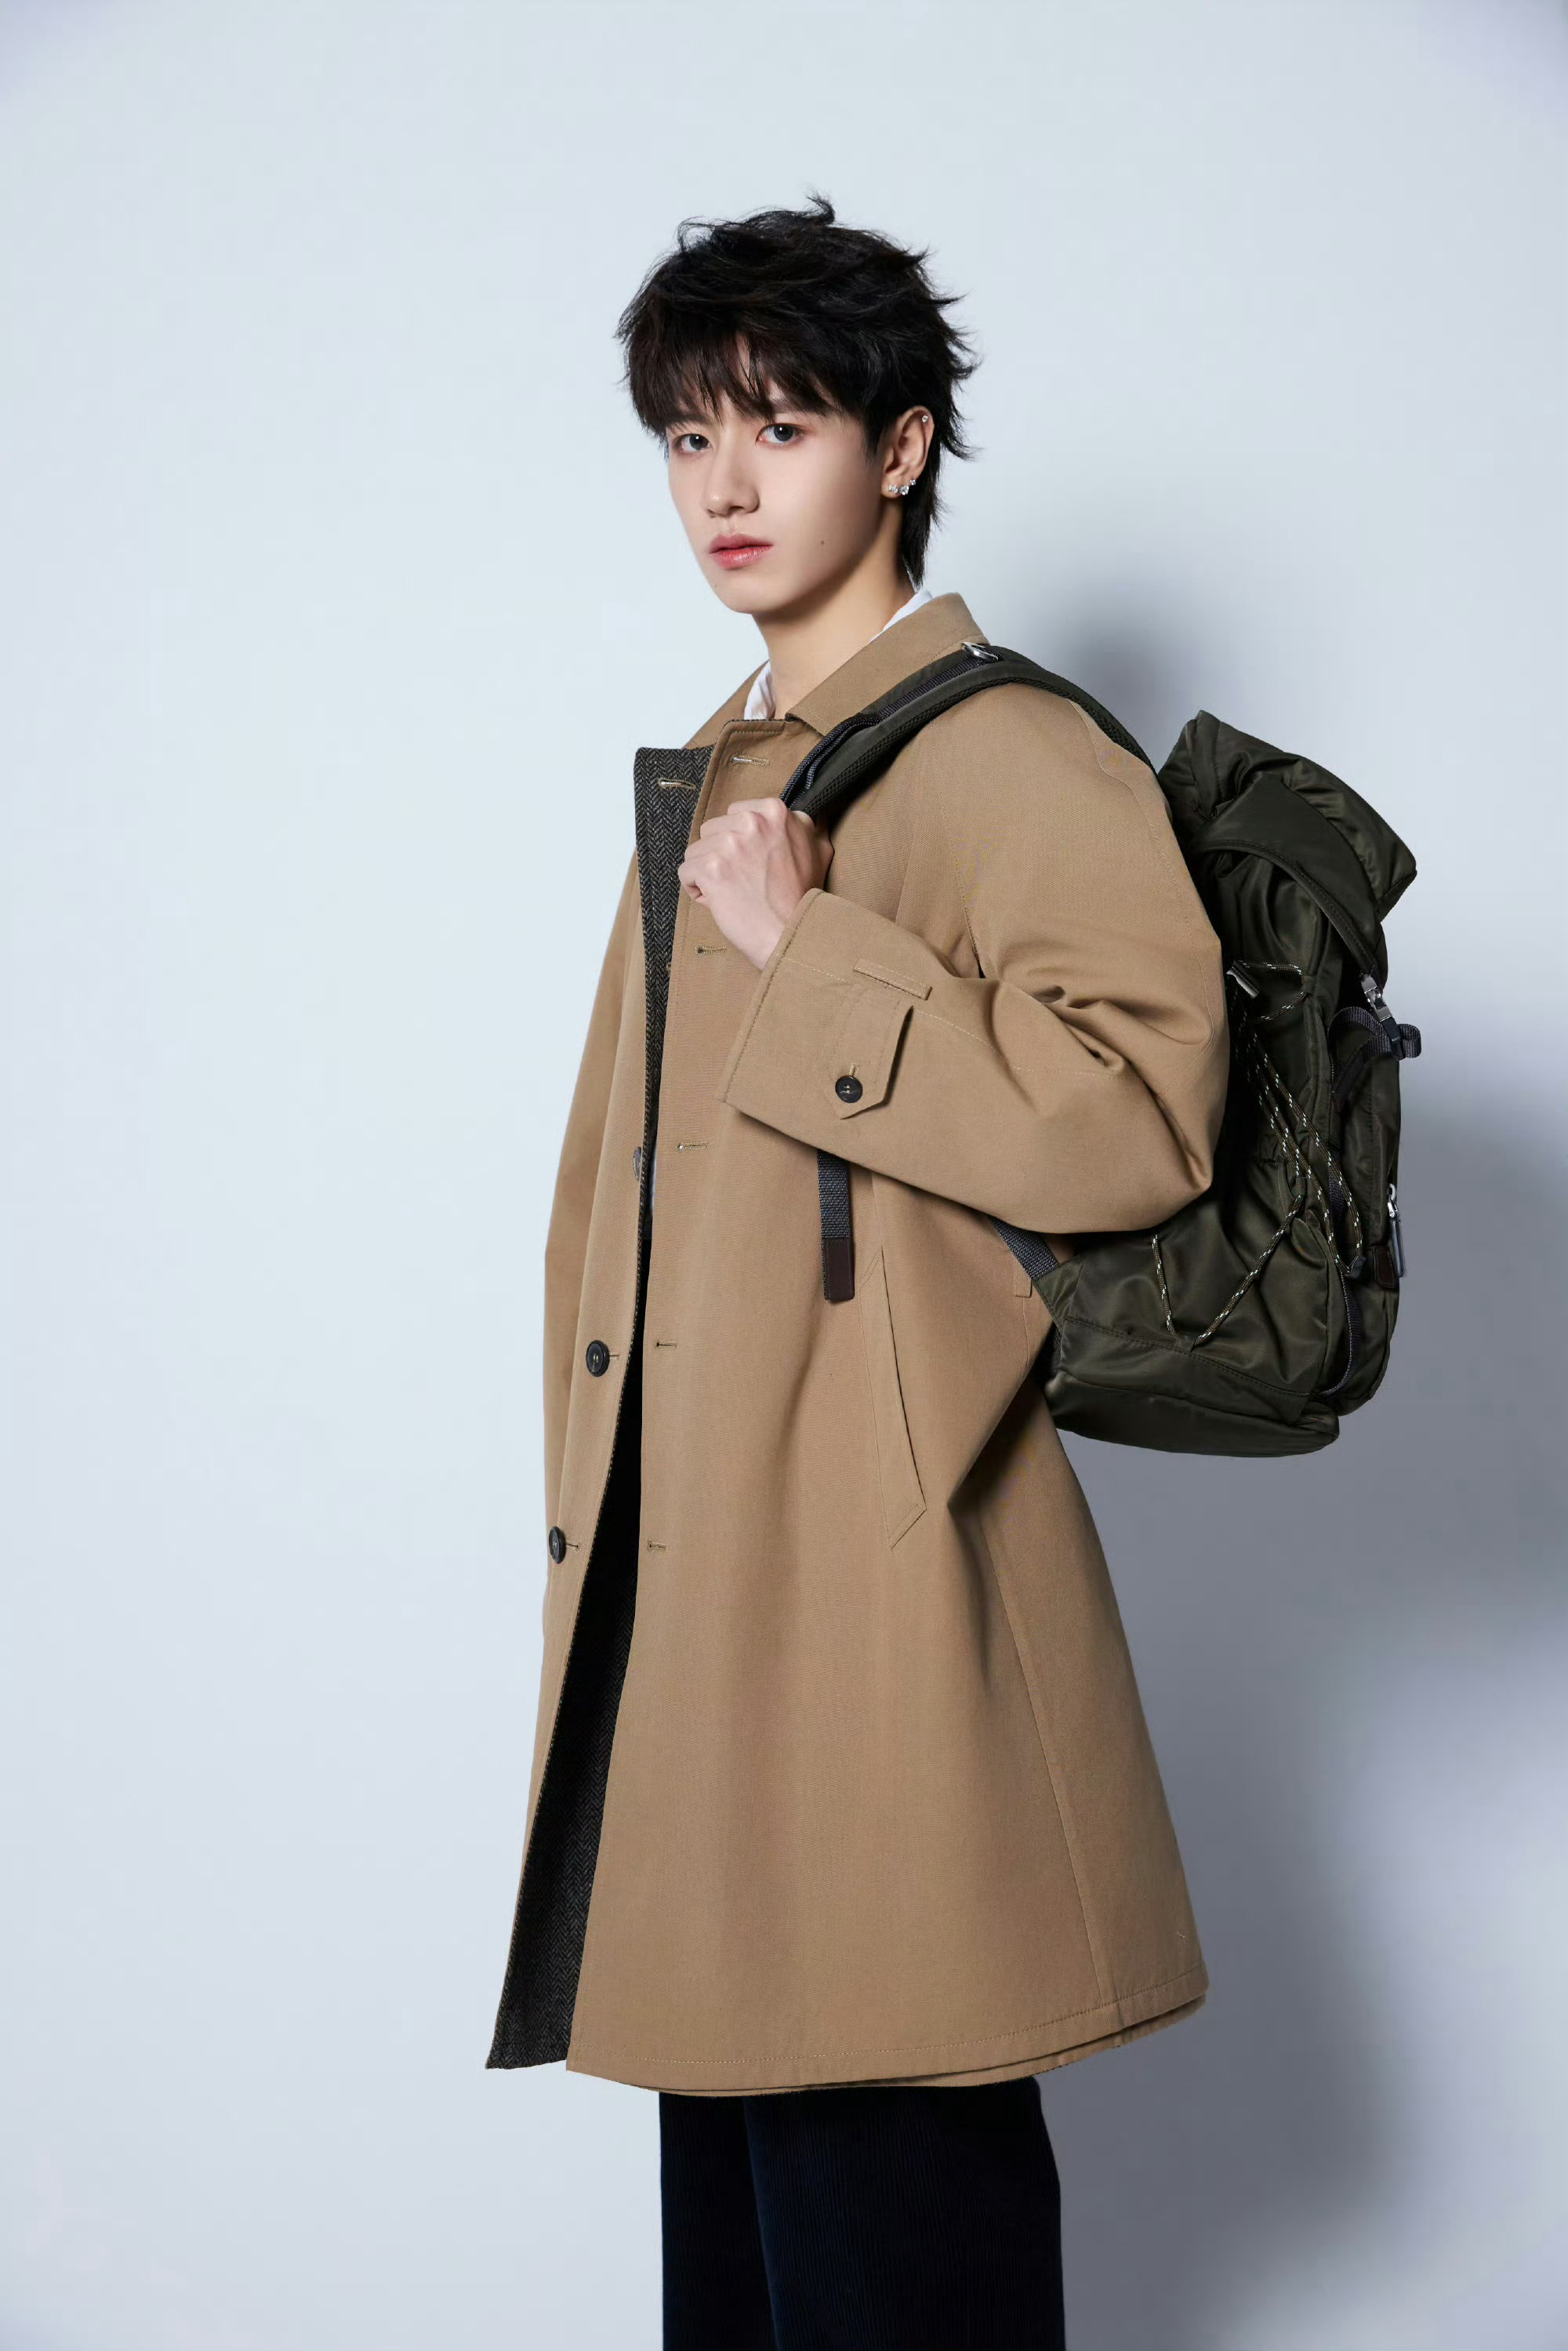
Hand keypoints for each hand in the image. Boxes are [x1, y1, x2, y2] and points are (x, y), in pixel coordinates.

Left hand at [677, 797, 833, 969]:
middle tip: (742, 880)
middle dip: (720, 855)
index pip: (734, 814)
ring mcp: (730, 844)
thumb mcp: (817, 850)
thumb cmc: (802, 896)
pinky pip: (685, 873)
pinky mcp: (712, 868)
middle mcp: (751, 822)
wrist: (791, 932)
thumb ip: (802, 827)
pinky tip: (718, 901)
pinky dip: (697, 890)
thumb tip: (799, 816)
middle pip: (711, 830)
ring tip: (731, 891)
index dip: (737, 841)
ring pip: (696, 851)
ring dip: (707, 873)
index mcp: (773, 811)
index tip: (751, 862)